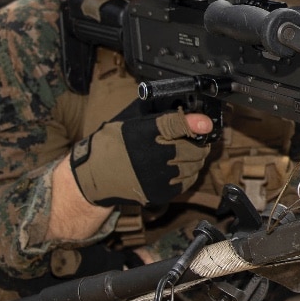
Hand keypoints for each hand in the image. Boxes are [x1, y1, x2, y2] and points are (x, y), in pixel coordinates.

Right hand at [69, 107, 214, 208]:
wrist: (93, 176)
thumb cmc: (112, 144)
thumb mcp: (129, 121)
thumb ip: (156, 115)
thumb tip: (184, 107)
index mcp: (144, 133)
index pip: (178, 124)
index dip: (195, 122)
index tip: (206, 123)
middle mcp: (153, 155)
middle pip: (193, 148)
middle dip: (199, 143)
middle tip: (198, 139)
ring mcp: (158, 177)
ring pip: (194, 166)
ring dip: (196, 159)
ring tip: (191, 153)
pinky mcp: (160, 192)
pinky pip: (187, 182)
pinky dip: (189, 174)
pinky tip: (182, 168)